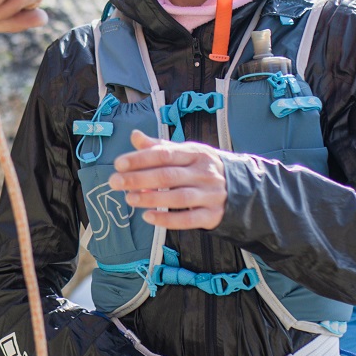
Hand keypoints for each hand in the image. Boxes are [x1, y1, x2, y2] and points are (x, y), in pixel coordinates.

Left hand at [109, 129, 226, 229]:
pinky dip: (167, 219)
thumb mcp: (186, 153)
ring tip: (129, 199)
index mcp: (195, 153)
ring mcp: (210, 194)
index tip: (119, 164)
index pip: (165, 154)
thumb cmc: (203, 168)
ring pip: (178, 197)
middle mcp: (204, 172)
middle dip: (139, 179)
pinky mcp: (212, 215)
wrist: (240, 188)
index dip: (141, 159)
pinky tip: (148, 217)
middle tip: (115, 182)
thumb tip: (135, 136)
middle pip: (168, 175)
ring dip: (151, 199)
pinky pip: (188, 219)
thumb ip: (159, 147)